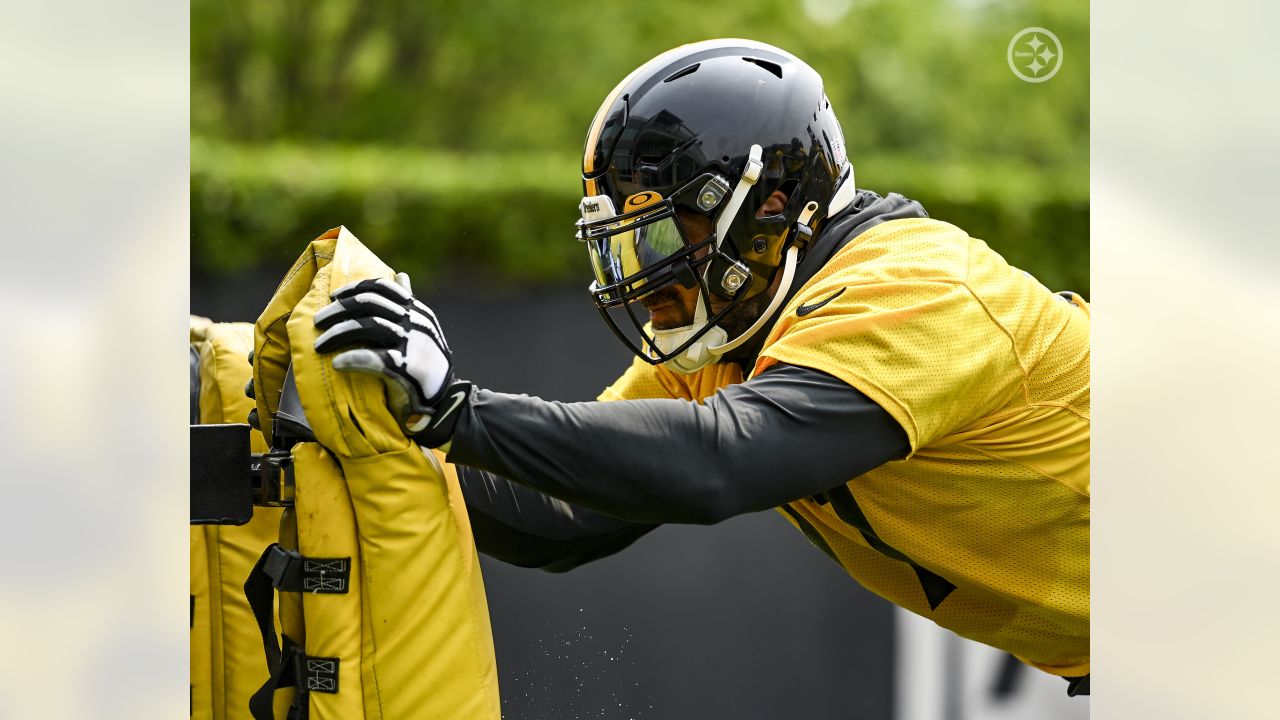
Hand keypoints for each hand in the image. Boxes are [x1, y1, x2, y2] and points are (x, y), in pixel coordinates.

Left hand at [313, 273, 470, 446]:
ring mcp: (413, 343)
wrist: (444, 399)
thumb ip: (409, 303)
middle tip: (318, 321)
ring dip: (338, 333)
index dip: (355, 289)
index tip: (334, 297)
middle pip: (369, 304)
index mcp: (418, 311)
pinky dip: (352, 359)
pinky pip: (374, 358)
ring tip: (320, 344)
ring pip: (369, 326)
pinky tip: (337, 364)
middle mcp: (416, 322)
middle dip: (339, 310)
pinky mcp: (408, 368)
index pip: (383, 289)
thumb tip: (401, 276)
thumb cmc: (427, 362)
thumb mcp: (423, 326)